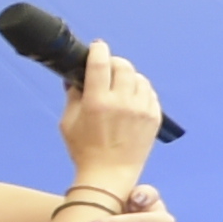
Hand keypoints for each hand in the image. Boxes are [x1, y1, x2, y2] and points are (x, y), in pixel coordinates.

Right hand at [57, 46, 161, 185]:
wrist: (109, 175)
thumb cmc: (84, 150)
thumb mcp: (68, 122)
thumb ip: (73, 96)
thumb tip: (74, 78)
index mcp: (98, 102)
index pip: (100, 64)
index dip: (99, 51)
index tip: (97, 46)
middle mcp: (122, 103)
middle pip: (123, 66)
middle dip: (114, 63)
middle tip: (108, 68)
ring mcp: (141, 110)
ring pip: (139, 78)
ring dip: (129, 76)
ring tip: (120, 85)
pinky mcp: (154, 118)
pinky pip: (150, 93)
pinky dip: (140, 90)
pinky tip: (132, 98)